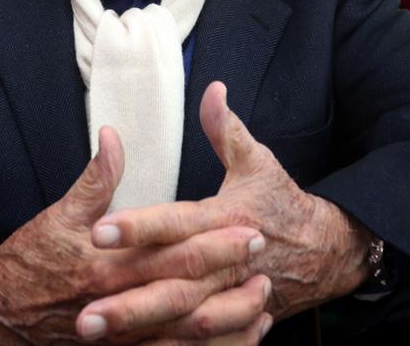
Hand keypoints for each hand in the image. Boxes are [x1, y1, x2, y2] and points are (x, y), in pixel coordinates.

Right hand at [0, 126, 267, 344]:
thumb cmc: (27, 261)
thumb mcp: (58, 215)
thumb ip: (95, 179)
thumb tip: (114, 135)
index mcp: (105, 265)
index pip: (171, 251)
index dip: (213, 239)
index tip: (247, 225)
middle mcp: (116, 305)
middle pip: (187, 290)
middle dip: (229, 274)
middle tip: (263, 255)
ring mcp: (119, 338)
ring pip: (186, 334)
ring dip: (228, 319)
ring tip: (263, 301)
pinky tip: (238, 338)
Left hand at [86, 82, 371, 322]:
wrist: (328, 252)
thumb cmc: (283, 203)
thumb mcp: (258, 162)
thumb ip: (226, 129)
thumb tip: (211, 89)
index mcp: (226, 220)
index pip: (176, 224)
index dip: (139, 228)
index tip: (99, 231)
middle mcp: (227, 264)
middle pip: (172, 284)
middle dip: (126, 299)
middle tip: (81, 309)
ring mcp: (232, 298)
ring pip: (182, 321)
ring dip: (138, 330)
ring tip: (92, 333)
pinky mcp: (237, 321)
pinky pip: (202, 344)